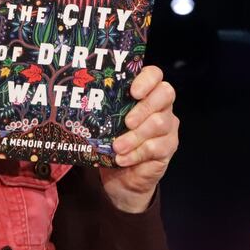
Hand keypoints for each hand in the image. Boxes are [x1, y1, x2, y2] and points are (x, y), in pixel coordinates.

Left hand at [102, 66, 178, 212]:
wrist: (121, 175)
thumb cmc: (112, 140)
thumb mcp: (106, 122)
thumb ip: (103, 109)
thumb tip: (81, 100)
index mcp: (146, 92)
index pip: (155, 74)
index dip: (147, 80)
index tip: (133, 92)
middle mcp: (161, 105)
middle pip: (165, 94)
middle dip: (143, 108)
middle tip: (126, 122)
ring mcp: (168, 125)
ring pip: (159, 123)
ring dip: (135, 136)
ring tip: (117, 147)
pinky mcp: (168, 146)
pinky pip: (156, 147)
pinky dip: (136, 154)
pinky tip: (122, 159)